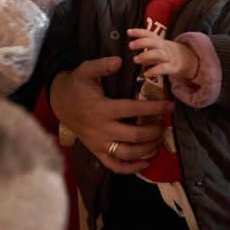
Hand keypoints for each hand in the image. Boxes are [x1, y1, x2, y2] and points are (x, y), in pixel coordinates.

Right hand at [49, 57, 172, 173]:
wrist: (59, 102)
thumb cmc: (76, 85)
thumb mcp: (86, 70)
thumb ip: (102, 65)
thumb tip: (120, 61)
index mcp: (102, 109)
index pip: (134, 110)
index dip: (154, 108)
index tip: (169, 105)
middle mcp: (102, 129)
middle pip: (135, 136)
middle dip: (154, 131)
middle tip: (165, 125)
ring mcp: (99, 143)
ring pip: (128, 153)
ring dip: (147, 149)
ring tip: (159, 140)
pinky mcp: (97, 151)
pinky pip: (115, 166)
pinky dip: (131, 168)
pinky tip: (146, 162)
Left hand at [127, 28, 199, 79]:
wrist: (189, 60)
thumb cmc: (168, 54)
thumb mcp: (158, 48)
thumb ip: (146, 49)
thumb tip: (133, 51)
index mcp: (160, 41)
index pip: (149, 34)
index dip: (139, 32)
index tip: (128, 32)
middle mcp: (164, 47)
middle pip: (153, 42)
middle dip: (142, 42)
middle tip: (130, 46)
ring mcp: (169, 57)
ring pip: (158, 54)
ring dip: (146, 56)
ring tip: (135, 59)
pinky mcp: (173, 67)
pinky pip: (163, 68)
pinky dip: (154, 71)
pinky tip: (146, 74)